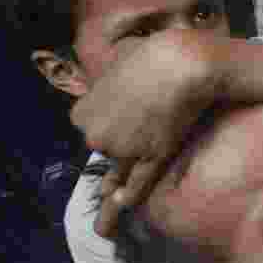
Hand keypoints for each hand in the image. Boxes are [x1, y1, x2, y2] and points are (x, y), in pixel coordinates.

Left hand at [70, 30, 221, 236]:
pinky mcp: (151, 158)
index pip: (90, 127)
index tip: (123, 115)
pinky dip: (132, 196)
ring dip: (123, 176)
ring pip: (120, 167)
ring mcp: (123, 151)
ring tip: (125, 186)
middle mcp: (96, 137)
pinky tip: (125, 206)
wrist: (181, 63)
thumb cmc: (150, 56)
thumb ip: (108, 79)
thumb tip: (113, 80)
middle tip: (141, 127)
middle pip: (105, 148)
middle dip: (119, 143)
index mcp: (81, 113)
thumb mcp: (114, 63)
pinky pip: (138, 183)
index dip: (109, 122)